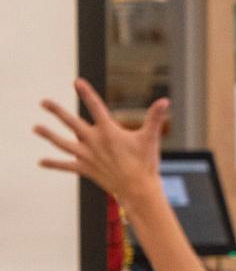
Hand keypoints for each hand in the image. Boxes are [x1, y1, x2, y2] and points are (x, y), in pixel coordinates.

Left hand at [34, 78, 166, 206]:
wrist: (137, 189)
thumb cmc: (145, 163)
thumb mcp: (150, 138)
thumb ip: (155, 118)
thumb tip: (165, 101)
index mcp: (108, 131)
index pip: (95, 107)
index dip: (86, 93)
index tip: (77, 82)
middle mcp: (93, 141)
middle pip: (71, 123)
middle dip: (57, 111)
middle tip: (43, 102)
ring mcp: (87, 156)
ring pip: (63, 143)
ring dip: (49, 135)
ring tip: (36, 127)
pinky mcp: (85, 169)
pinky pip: (66, 165)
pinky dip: (54, 164)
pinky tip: (41, 162)